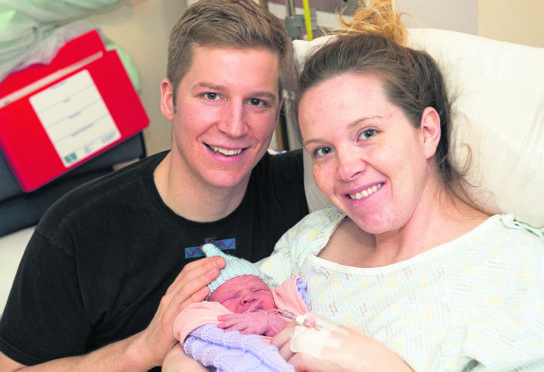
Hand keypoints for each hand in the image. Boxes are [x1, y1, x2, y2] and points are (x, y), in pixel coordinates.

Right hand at [131, 256, 224, 366]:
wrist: (147, 346)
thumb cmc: (167, 328)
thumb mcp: (178, 308)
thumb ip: (190, 297)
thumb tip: (211, 288)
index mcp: (173, 292)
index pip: (187, 271)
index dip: (202, 262)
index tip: (218, 258)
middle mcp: (170, 296)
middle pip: (188, 276)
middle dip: (205, 266)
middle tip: (221, 261)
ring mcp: (169, 308)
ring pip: (186, 288)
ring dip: (202, 277)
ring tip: (215, 270)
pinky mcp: (171, 321)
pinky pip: (184, 307)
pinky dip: (195, 297)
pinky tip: (205, 291)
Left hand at [217, 310, 287, 335]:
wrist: (267, 319)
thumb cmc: (256, 317)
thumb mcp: (247, 314)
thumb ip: (239, 316)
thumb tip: (232, 316)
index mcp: (242, 316)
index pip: (232, 316)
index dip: (225, 316)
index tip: (218, 318)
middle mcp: (244, 319)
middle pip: (233, 321)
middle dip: (226, 324)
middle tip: (218, 326)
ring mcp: (249, 324)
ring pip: (239, 327)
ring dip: (232, 330)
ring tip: (226, 333)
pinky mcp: (254, 329)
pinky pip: (248, 331)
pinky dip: (244, 333)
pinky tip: (240, 335)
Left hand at [272, 315, 412, 371]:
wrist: (366, 356)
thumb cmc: (355, 345)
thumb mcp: (333, 331)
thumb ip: (316, 331)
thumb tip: (301, 338)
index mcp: (312, 318)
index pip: (288, 327)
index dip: (286, 338)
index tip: (288, 347)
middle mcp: (304, 326)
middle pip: (280, 340)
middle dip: (282, 350)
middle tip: (290, 359)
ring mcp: (302, 341)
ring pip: (283, 353)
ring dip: (288, 360)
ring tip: (298, 366)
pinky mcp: (303, 357)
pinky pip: (290, 365)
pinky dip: (294, 368)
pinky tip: (304, 369)